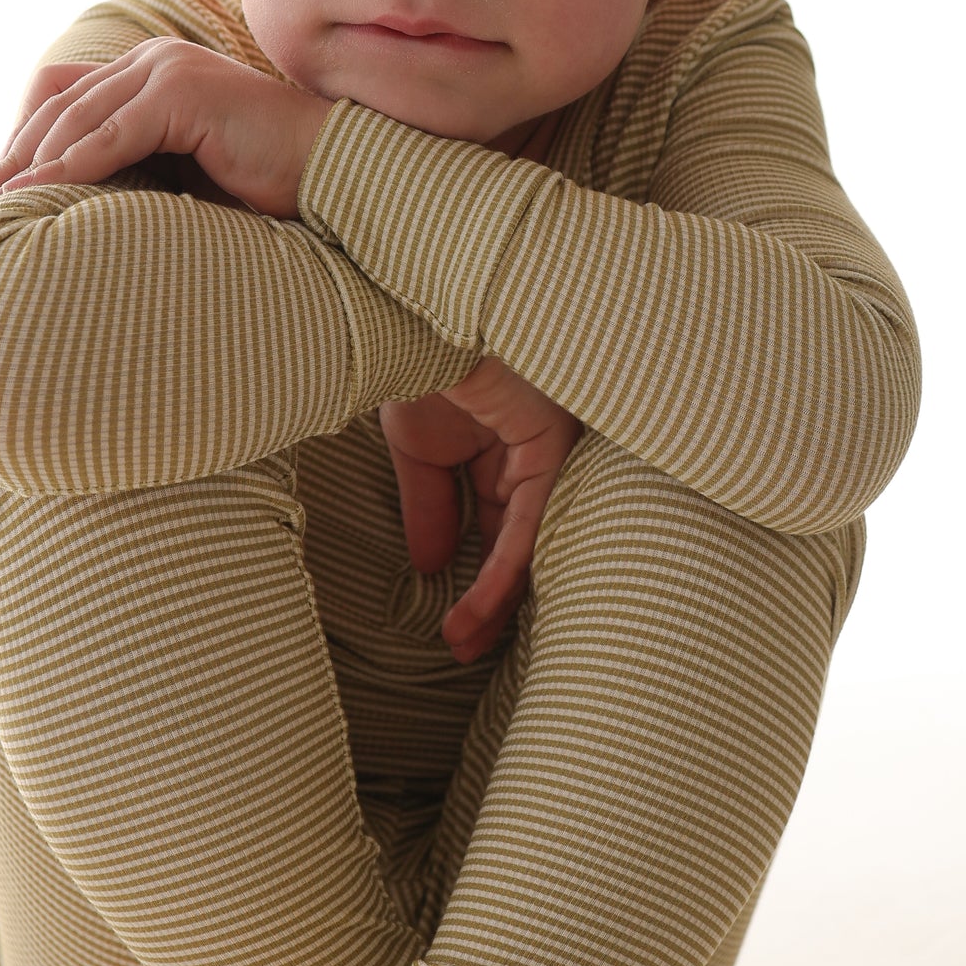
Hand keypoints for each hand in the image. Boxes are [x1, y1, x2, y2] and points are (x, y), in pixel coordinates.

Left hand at [0, 42, 332, 218]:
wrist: (332, 172)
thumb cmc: (264, 182)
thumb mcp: (180, 171)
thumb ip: (132, 168)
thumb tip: (68, 202)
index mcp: (150, 70)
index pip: (63, 100)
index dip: (21, 145)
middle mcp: (153, 58)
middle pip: (58, 107)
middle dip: (10, 158)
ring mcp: (168, 70)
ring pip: (77, 122)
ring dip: (28, 168)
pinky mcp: (183, 93)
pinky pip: (111, 137)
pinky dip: (70, 169)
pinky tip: (38, 197)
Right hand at [381, 358, 581, 662]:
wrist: (416, 316)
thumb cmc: (419, 359)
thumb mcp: (417, 450)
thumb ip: (430, 507)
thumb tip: (432, 568)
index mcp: (500, 446)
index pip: (499, 527)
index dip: (479, 579)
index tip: (454, 627)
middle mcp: (530, 451)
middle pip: (523, 543)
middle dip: (496, 603)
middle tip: (466, 649)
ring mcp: (545, 448)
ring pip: (530, 542)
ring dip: (497, 600)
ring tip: (464, 644)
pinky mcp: (549, 444)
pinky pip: (530, 523)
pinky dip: (504, 571)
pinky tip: (475, 610)